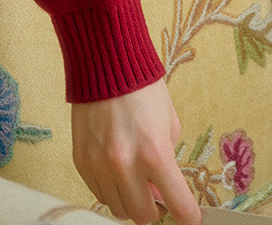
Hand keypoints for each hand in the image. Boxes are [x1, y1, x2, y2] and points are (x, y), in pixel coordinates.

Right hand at [71, 79, 200, 224]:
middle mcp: (125, 165)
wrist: (106, 63)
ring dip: (131, 201)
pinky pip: (98, 192)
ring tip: (135, 181)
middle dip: (156, 209)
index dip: (188, 215)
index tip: (190, 217)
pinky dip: (111, 189)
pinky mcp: (81, 162)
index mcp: (155, 154)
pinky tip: (117, 171)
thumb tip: (163, 188)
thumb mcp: (168, 123)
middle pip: (143, 216)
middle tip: (158, 195)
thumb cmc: (142, 88)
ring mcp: (100, 165)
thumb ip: (168, 159)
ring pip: (118, 209)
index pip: (178, 204)